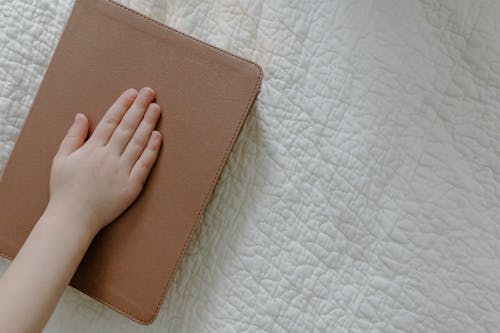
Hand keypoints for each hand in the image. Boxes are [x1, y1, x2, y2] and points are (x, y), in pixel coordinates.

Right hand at [47, 87, 161, 234]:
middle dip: (139, 108)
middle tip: (150, 92)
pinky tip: (158, 136)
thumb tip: (82, 115)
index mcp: (91, 149)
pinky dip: (151, 150)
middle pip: (126, 127)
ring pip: (137, 143)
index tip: (132, 92)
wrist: (73, 219)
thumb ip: (73, 136)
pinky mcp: (131, 186)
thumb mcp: (61, 159)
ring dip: (148, 124)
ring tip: (156, 108)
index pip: (110, 121)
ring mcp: (121, 172)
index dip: (122, 105)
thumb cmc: (65, 189)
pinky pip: (144, 165)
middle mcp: (107, 157)